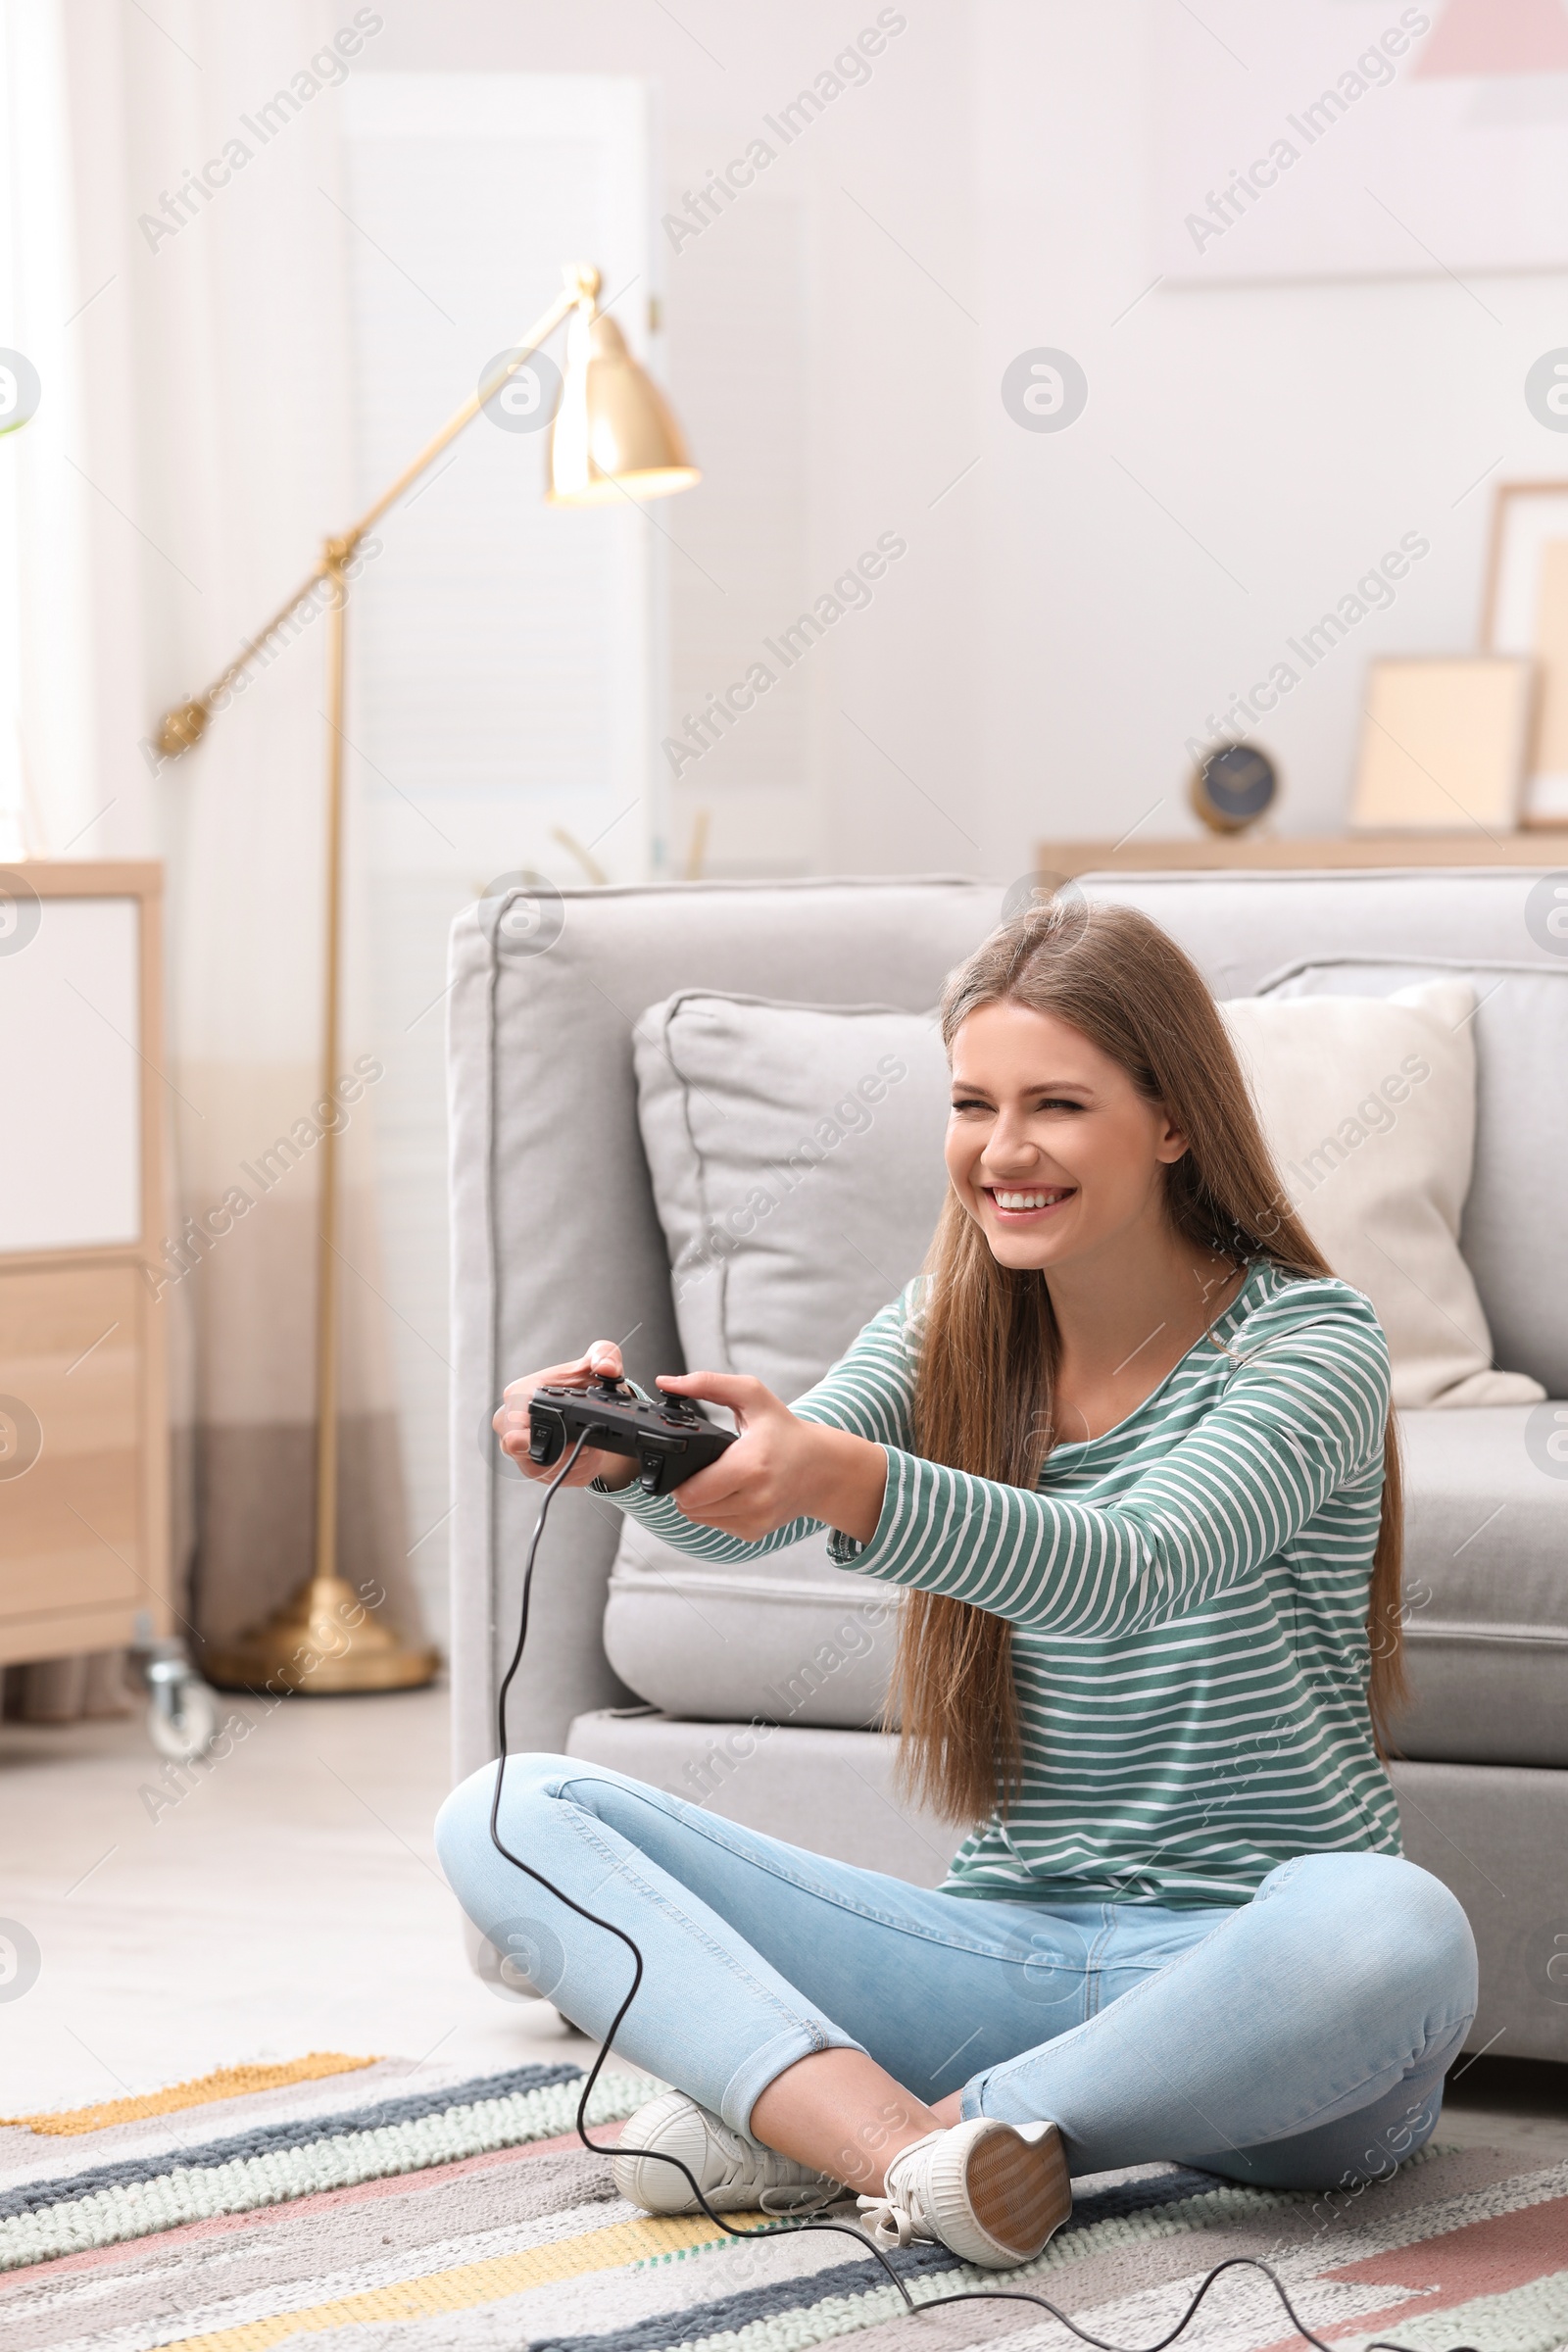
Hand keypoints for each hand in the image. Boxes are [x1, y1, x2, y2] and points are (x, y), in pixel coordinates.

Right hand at [493, 1341, 635, 1489]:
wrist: (593, 1407)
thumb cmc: (586, 1382)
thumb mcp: (600, 1359)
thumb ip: (605, 1355)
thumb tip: (606, 1368)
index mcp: (519, 1394)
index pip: (509, 1419)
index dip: (522, 1432)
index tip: (533, 1441)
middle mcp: (513, 1423)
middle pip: (517, 1450)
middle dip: (556, 1452)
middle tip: (583, 1446)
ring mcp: (521, 1448)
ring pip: (539, 1470)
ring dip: (571, 1463)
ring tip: (590, 1448)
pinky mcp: (535, 1467)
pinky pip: (554, 1478)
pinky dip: (576, 1471)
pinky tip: (588, 1456)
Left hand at [658, 1371, 887, 1544]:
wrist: (823, 1468)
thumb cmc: (785, 1431)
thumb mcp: (752, 1395)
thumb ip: (707, 1383)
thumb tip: (666, 1382)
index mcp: (750, 1465)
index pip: (690, 1492)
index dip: (680, 1477)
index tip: (689, 1460)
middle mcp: (755, 1499)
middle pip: (690, 1507)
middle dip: (688, 1488)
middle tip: (703, 1467)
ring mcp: (756, 1520)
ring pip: (700, 1519)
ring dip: (700, 1501)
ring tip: (719, 1478)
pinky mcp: (756, 1532)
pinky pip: (717, 1527)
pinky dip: (716, 1511)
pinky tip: (732, 1492)